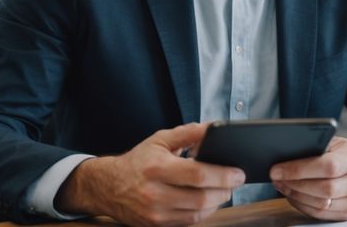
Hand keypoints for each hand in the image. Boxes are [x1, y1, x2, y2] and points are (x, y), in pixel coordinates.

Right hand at [56, 123, 245, 226]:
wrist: (109, 187)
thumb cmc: (138, 161)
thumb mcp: (159, 140)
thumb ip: (187, 133)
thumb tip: (213, 128)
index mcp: (156, 168)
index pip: (197, 175)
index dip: (223, 175)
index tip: (238, 172)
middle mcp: (155, 193)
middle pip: (201, 198)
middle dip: (225, 190)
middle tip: (235, 181)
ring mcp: (155, 213)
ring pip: (198, 213)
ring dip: (217, 202)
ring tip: (223, 189)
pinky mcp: (157, 225)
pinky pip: (189, 222)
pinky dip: (204, 212)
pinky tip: (208, 201)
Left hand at [270, 137, 346, 221]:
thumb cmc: (340, 152)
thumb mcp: (331, 142)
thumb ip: (314, 147)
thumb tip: (284, 154)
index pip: (327, 166)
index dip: (299, 170)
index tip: (277, 170)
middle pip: (324, 188)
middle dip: (294, 184)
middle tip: (276, 178)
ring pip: (321, 204)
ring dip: (296, 195)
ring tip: (281, 185)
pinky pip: (321, 214)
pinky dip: (302, 205)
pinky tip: (292, 195)